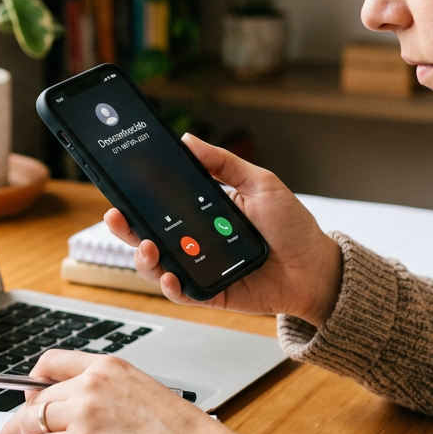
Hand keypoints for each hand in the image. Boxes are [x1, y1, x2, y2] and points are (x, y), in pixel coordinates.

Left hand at [0, 350, 258, 433]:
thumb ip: (108, 395)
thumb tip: (81, 414)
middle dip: (26, 421)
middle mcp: (92, 383)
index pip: (52, 362)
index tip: (26, 397)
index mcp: (108, 367)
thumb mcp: (142, 393)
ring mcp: (84, 412)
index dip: (32, 383)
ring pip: (30, 423)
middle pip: (36, 398)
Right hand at [104, 133, 341, 325]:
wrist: (315, 268)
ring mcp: (200, 268)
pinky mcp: (210, 293)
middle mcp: (196, 241)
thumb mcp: (260, 183)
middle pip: (149, 235)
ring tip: (147, 246)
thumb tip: (189, 140)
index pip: (162, 205)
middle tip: (117, 216)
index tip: (120, 187)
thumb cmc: (292, 227)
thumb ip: (224, 163)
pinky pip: (182, 292)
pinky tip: (168, 274)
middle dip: (127, 228)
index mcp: (203, 213)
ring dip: (143, 257)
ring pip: (157, 265)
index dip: (138, 199)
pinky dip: (169, 285)